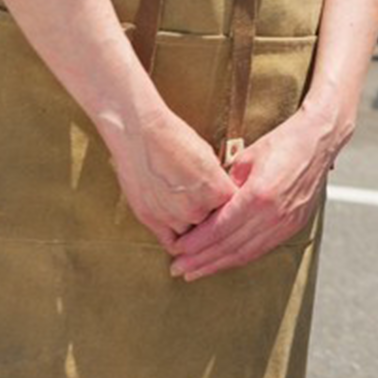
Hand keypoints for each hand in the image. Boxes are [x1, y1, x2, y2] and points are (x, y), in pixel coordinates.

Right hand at [101, 103, 235, 248]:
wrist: (141, 134)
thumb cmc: (175, 138)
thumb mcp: (209, 157)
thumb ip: (217, 182)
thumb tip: (222, 195)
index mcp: (218, 190)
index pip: (235, 211)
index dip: (233, 209)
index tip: (232, 209)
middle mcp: (198, 208)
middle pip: (215, 226)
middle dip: (214, 220)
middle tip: (210, 215)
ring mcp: (174, 217)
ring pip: (194, 237)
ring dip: (196, 231)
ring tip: (194, 220)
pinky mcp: (152, 220)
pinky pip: (171, 243)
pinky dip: (179, 242)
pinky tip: (182, 237)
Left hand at [167, 102, 344, 279]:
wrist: (319, 139)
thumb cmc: (283, 142)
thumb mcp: (246, 157)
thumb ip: (226, 186)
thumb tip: (208, 206)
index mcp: (258, 195)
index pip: (219, 229)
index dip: (195, 243)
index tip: (176, 249)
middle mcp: (273, 214)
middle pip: (229, 246)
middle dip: (200, 260)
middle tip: (177, 268)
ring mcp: (286, 222)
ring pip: (245, 253)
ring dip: (218, 264)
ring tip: (195, 271)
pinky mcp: (294, 224)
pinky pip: (262, 248)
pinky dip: (240, 258)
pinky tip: (224, 261)